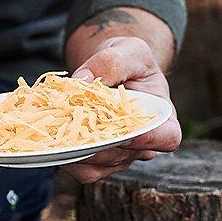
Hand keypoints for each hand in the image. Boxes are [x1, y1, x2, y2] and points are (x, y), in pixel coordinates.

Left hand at [64, 36, 181, 183]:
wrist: (109, 70)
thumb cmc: (127, 60)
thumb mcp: (127, 50)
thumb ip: (111, 61)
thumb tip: (82, 80)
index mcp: (162, 118)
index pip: (167, 137)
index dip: (151, 139)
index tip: (129, 132)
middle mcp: (144, 143)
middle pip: (125, 154)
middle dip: (98, 141)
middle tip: (73, 122)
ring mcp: (120, 156)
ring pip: (101, 165)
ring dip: (78, 150)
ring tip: (57, 128)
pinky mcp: (97, 161)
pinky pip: (83, 170)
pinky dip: (68, 158)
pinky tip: (54, 138)